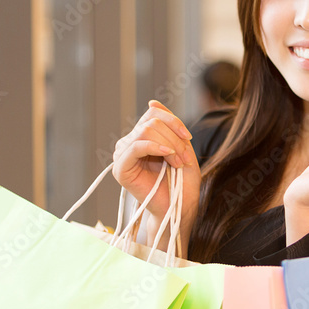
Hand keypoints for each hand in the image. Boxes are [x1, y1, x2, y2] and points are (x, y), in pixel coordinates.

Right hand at [112, 101, 201, 236]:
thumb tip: (152, 101)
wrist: (180, 207)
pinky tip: (168, 156)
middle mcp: (130, 143)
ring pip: (146, 130)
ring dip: (169, 145)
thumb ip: (169, 123)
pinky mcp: (120, 169)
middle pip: (153, 121)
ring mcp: (123, 155)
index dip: (174, 122)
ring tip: (178, 163)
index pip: (154, 112)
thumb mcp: (181, 145)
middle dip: (175, 138)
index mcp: (143, 136)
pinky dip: (155, 147)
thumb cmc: (181, 180)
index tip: (188, 139)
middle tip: (184, 159)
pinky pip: (135, 146)